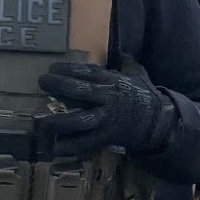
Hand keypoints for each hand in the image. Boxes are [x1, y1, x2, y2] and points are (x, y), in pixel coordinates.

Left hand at [37, 62, 174, 158]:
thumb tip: (121, 51)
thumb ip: (126, 63)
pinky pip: (87, 143)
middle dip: (59, 86)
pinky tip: (56, 148)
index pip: (88, 73)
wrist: (157, 122)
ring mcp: (106, 120)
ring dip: (60, 121)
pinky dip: (71, 147)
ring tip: (42, 121)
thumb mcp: (137, 75)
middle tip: (42, 82)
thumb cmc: (142, 96)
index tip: (52, 67)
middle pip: (81, 92)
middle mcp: (108, 100)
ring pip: (81, 120)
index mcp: (113, 82)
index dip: (69, 69)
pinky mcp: (106, 137)